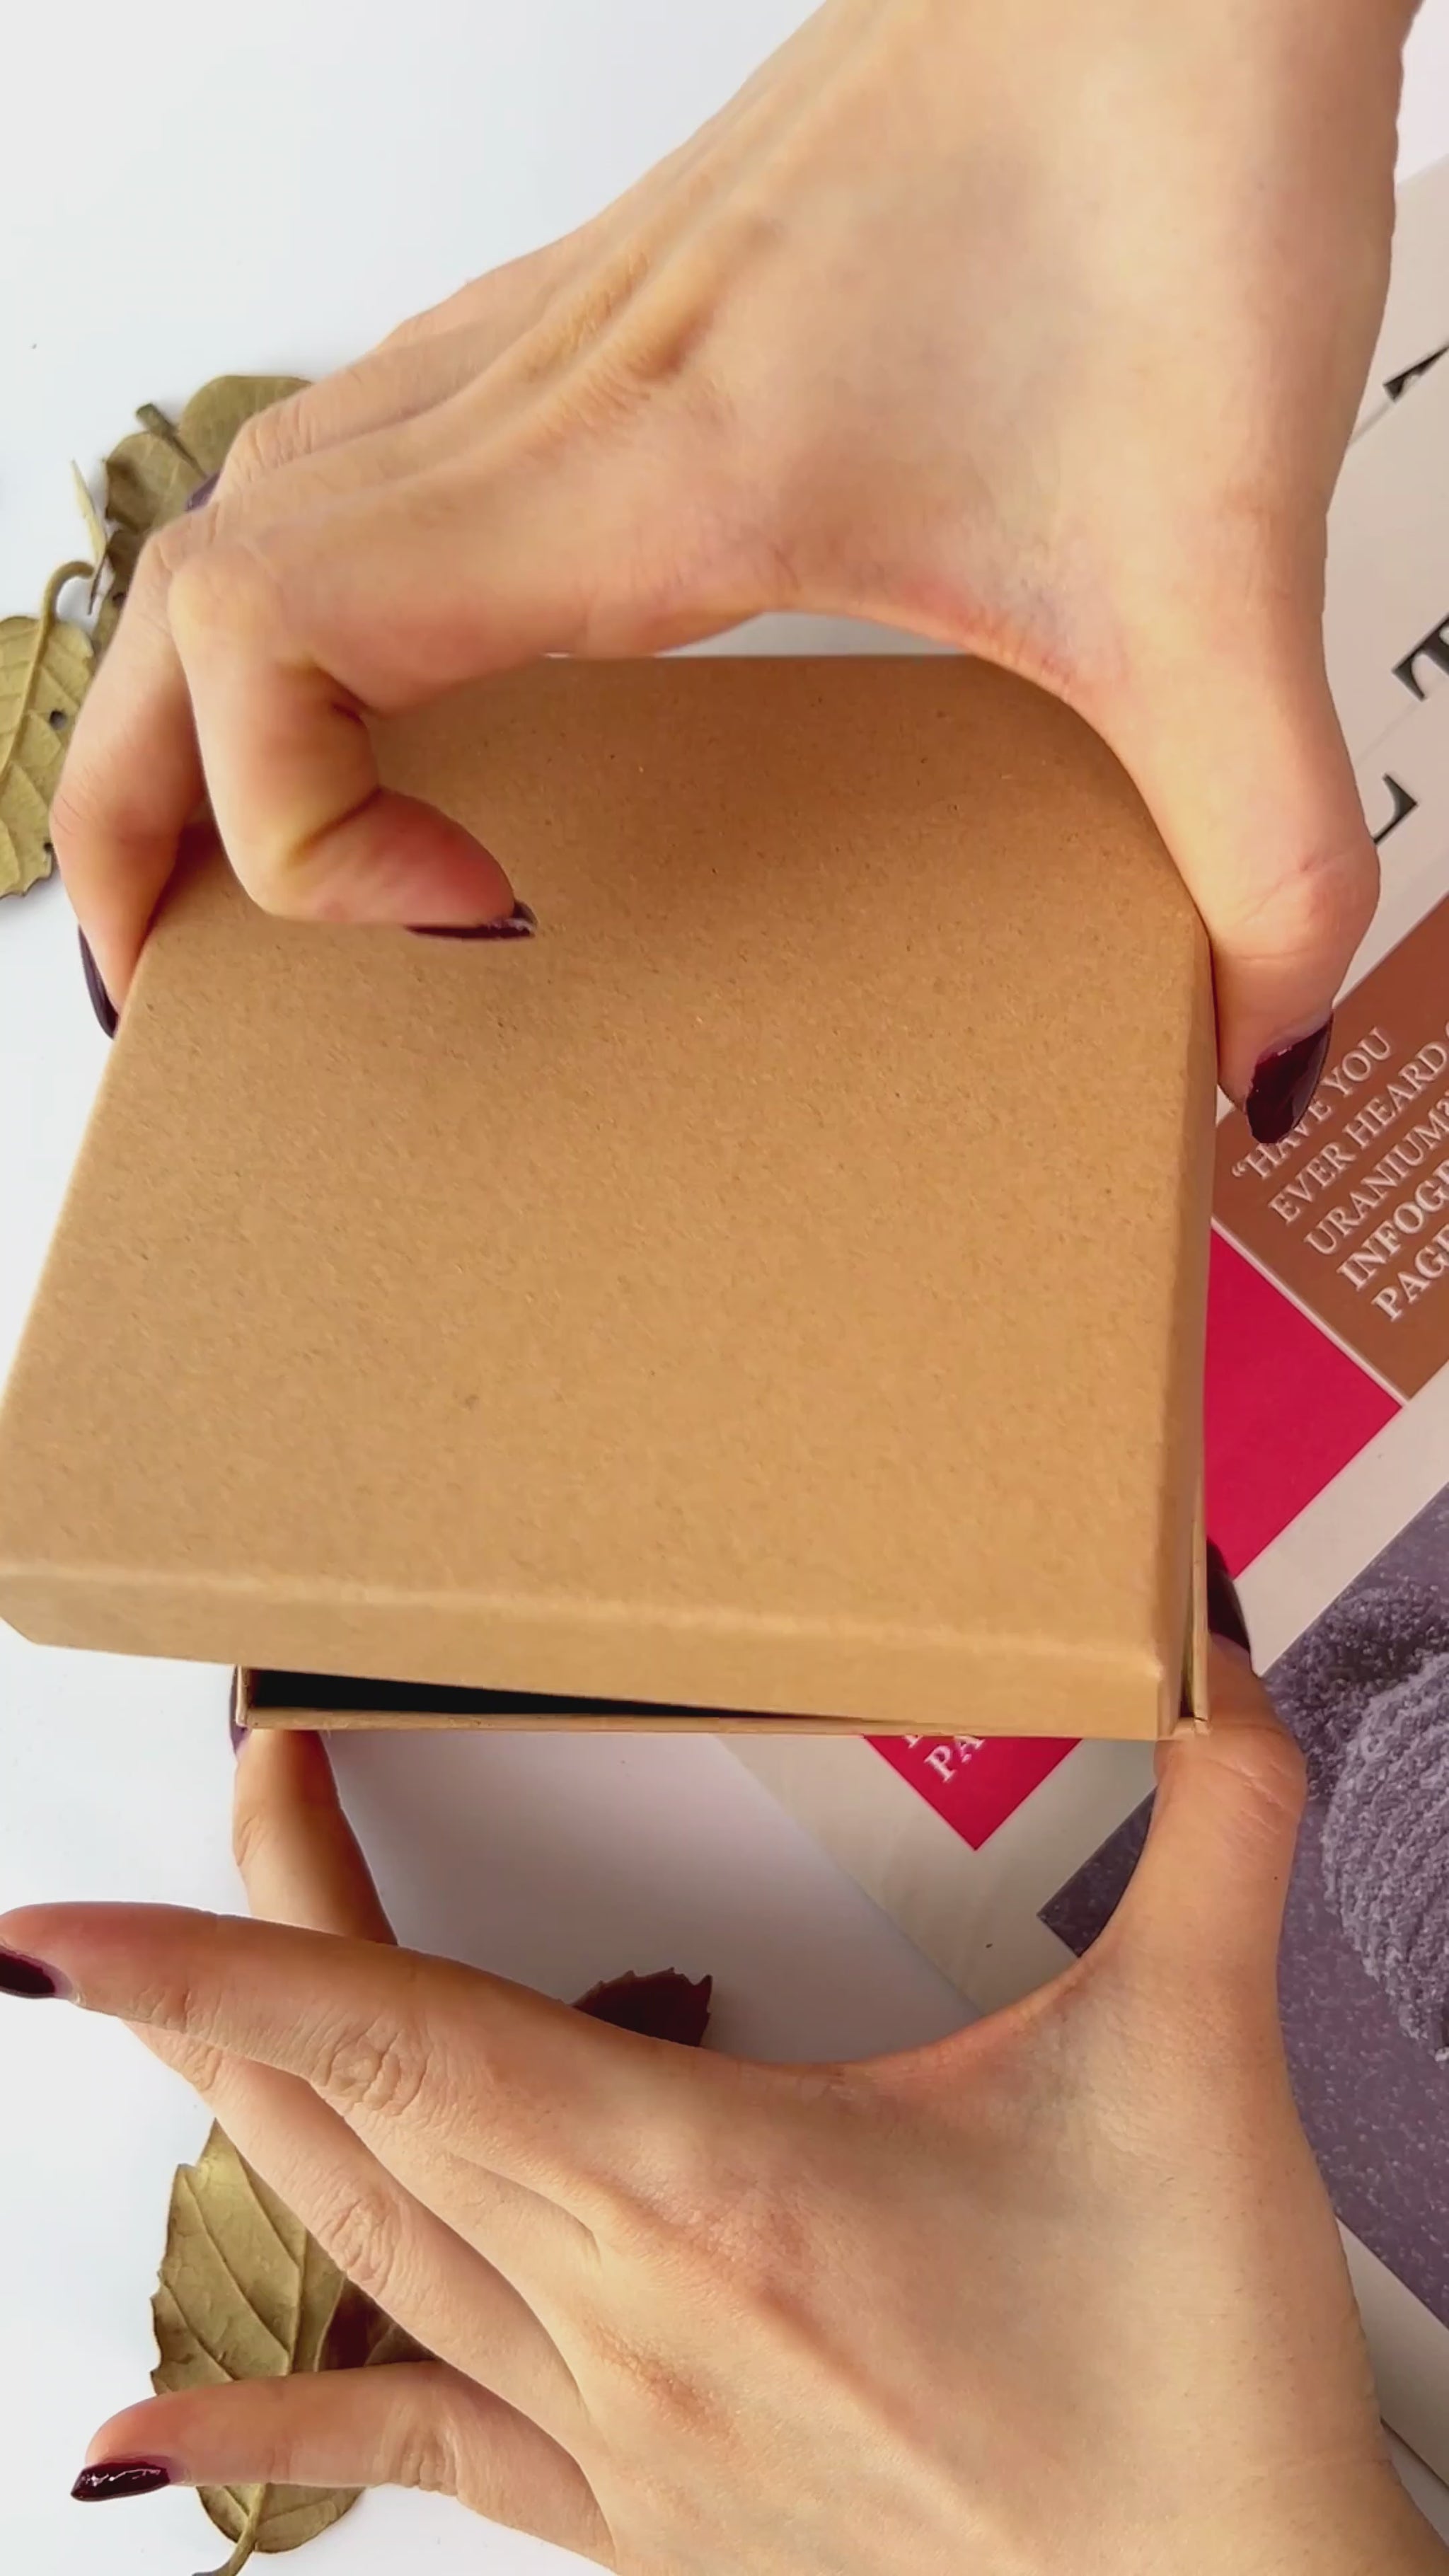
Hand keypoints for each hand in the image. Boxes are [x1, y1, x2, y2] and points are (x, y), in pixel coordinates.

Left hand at [2, 1654, 1443, 2574]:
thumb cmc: (1191, 2387)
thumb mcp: (1204, 2066)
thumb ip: (1214, 1823)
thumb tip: (1209, 1640)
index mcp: (718, 2189)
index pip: (409, 2040)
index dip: (227, 1957)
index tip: (56, 1919)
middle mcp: (625, 2313)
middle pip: (359, 2111)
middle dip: (249, 1954)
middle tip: (235, 1791)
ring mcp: (614, 2435)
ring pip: (359, 2256)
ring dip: (236, 2121)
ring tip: (126, 2019)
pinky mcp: (640, 2521)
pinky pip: (415, 2460)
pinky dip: (271, 2441)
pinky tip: (140, 2460)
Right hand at [56, 0, 1416, 1126]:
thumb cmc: (1164, 162)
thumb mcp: (1222, 575)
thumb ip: (1265, 850)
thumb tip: (1254, 1061)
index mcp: (632, 468)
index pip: (266, 633)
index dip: (287, 820)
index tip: (469, 915)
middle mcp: (546, 398)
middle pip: (184, 589)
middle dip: (129, 803)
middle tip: (172, 965)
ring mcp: (551, 344)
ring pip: (244, 507)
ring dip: (186, 690)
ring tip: (228, 850)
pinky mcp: (604, 319)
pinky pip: (356, 451)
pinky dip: (301, 584)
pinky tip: (386, 662)